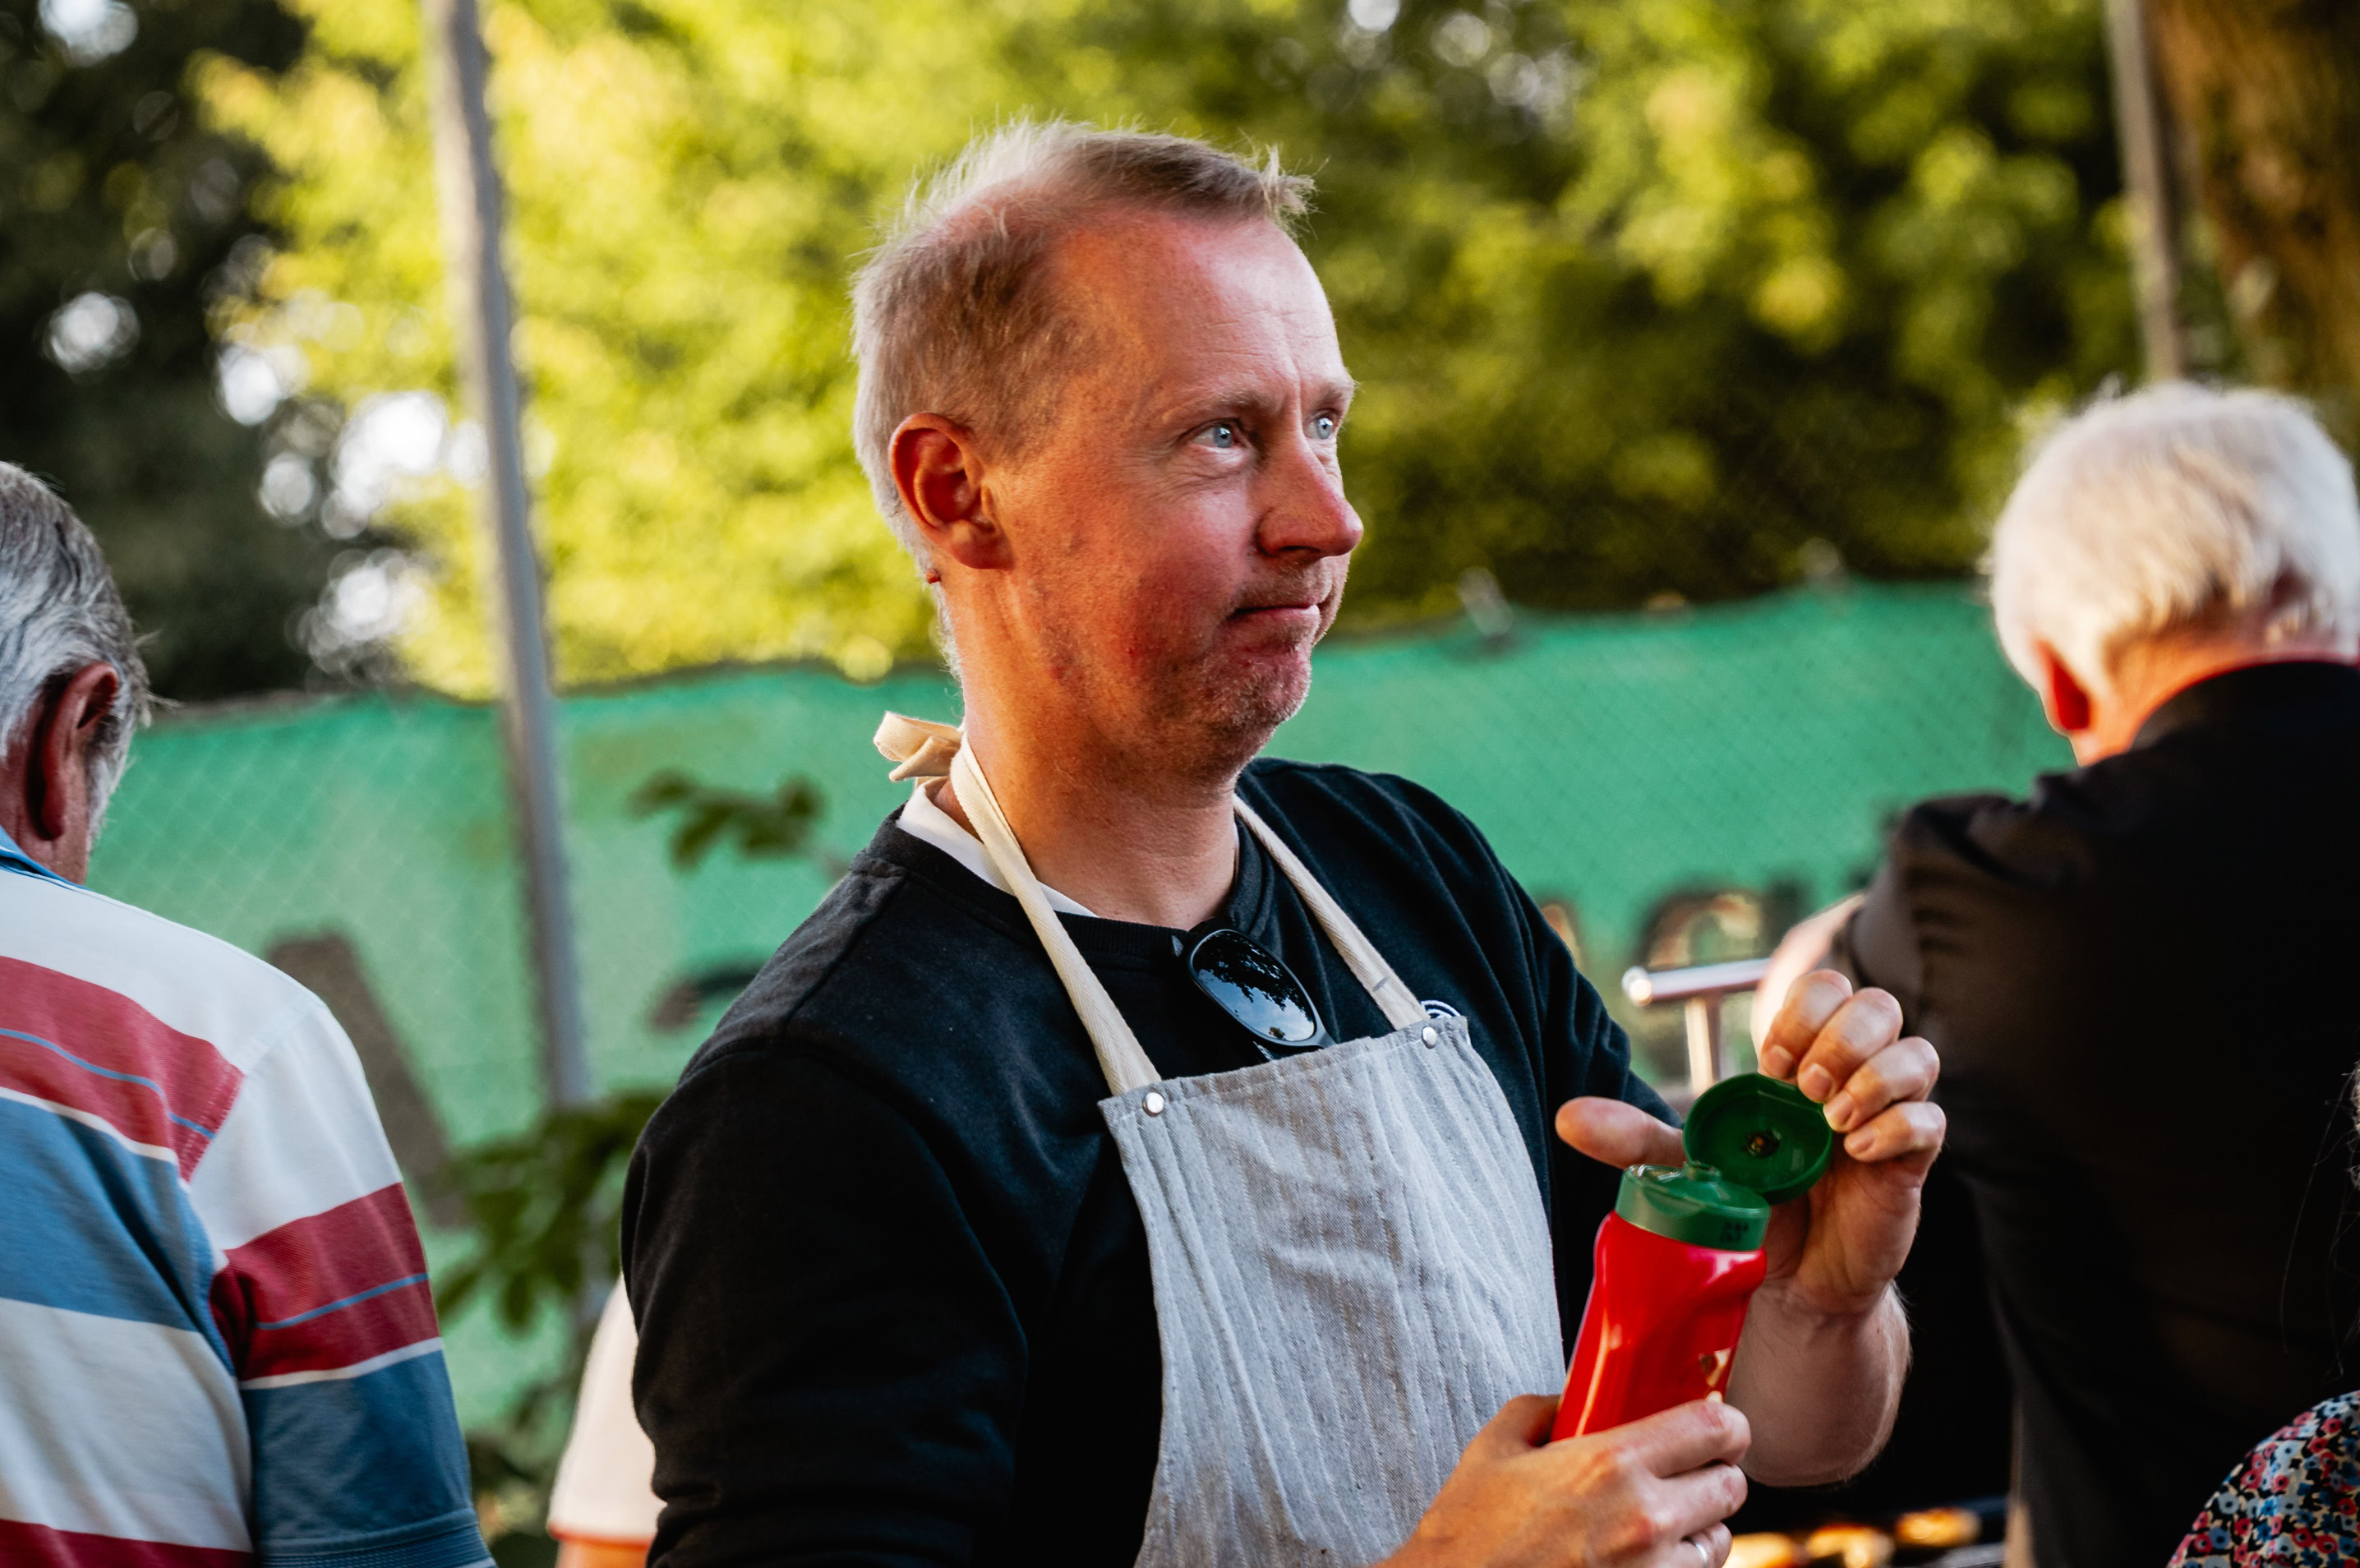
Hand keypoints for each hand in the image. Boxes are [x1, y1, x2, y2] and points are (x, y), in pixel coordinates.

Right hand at [1385, 1395, 1748, 1567]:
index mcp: (1612, 1464)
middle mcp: (1645, 1518)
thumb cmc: (1470, 1533)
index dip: (1726, 1425)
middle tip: (1684, 1475)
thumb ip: (1541, 1409)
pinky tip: (1643, 1559)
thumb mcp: (1494, 1449)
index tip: (1715, 1428)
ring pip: (1719, 1542)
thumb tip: (1572, 1398)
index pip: (1717, 1431)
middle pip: (1731, 1487)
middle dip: (1711, 1476)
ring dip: (1698, 1529)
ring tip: (1660, 1525)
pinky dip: (1678, 1567)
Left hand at [1556, 972, 1942, 1316]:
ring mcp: (1885, 1116)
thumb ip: (1633, 1139)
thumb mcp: (1687, 1167)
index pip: (1824, 986)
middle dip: (1842, 1035)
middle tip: (1802, 1087)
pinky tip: (1856, 1153)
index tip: (1770, 1062)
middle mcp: (1849, 1076)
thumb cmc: (1746, 1208)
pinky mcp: (1910, 1164)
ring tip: (1830, 1122)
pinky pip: (1932, 1122)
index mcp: (1799, 1059)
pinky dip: (1898, 1127)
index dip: (1803, 1010)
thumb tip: (1566, 1118)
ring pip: (1919, 1053)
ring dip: (1874, 1077)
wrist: (1786, 1279)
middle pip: (1880, 1002)